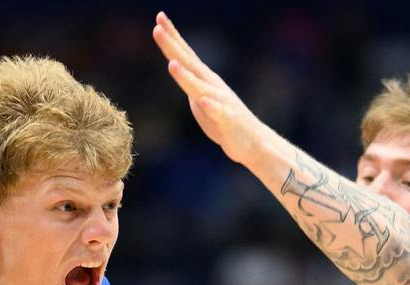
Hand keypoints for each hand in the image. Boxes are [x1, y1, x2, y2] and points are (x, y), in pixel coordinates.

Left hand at [153, 13, 274, 167]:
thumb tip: (175, 65)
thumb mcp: (200, 99)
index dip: (172, 37)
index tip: (159, 16)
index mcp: (204, 80)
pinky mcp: (229, 121)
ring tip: (172, 65)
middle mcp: (212, 86)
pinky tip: (203, 101)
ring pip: (201, 88)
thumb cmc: (224, 121)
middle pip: (189, 64)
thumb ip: (189, 82)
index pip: (185, 55)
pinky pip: (219, 113)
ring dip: (186, 77)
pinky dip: (211, 107)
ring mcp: (221, 102)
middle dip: (173, 46)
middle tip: (157, 28)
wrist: (253, 142)